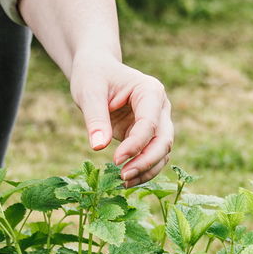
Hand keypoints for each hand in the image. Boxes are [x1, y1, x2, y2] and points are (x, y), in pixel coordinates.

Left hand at [69, 54, 173, 187]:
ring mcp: (158, 122)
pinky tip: (125, 180)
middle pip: (164, 140)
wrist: (97, 70)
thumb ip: (95, 118)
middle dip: (146, 161)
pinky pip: (153, 157)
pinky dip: (143, 170)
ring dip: (147, 170)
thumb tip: (98, 147)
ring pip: (162, 152)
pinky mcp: (149, 135)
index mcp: (150, 91)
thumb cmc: (93, 76)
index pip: (149, 124)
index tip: (115, 160)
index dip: (135, 145)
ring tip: (123, 182)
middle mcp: (160, 107)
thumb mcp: (89, 92)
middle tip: (123, 176)